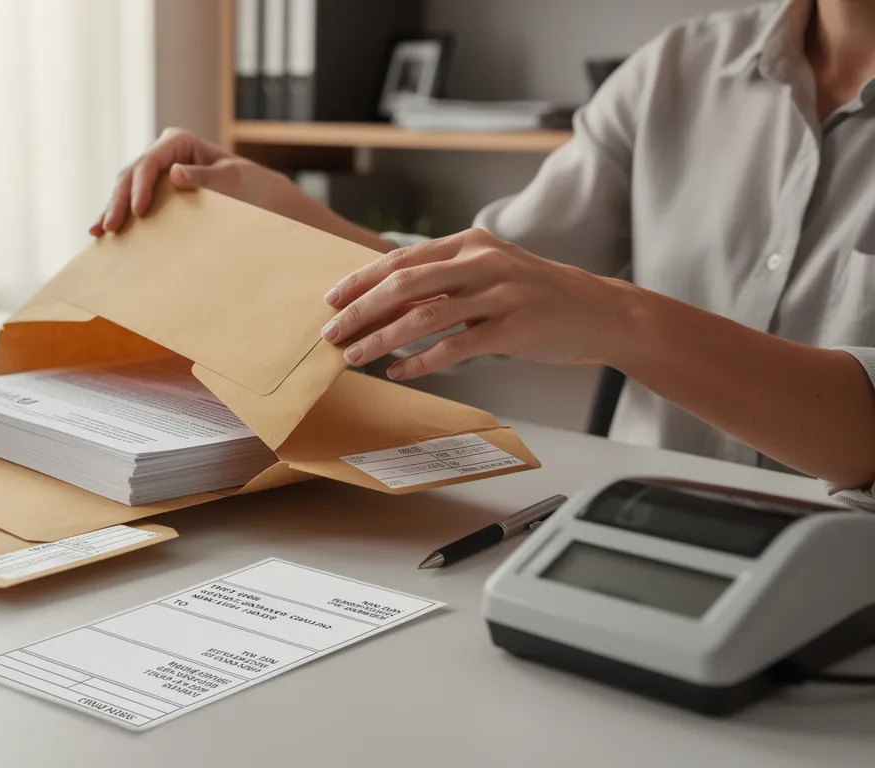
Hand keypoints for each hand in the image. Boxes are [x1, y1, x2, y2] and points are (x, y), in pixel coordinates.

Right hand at [90, 127, 292, 235]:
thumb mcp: (230, 179)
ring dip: (111, 209)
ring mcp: (155, 170)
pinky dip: (117, 214)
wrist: (252, 193)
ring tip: (98, 231)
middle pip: (131, 175)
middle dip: (118, 201)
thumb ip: (205, 177)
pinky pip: (130, 200)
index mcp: (178, 142)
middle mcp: (162, 152)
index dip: (140, 187)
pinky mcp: (153, 188)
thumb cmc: (244, 183)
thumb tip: (174, 173)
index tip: (139, 212)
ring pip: (124, 187)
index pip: (150, 162)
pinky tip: (100, 231)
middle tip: (110, 227)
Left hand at [319, 228, 638, 378]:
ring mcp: (499, 293)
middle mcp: (482, 261)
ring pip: (423, 316)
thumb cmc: (537, 295)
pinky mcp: (512, 327)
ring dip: (382, 339)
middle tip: (330, 332)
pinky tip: (398, 371)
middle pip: (404, 283)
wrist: (599, 311)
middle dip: (360, 310)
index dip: (362, 279)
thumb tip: (388, 297)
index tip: (332, 299)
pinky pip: (454, 347)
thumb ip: (445, 279)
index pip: (403, 258)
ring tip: (354, 356)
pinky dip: (420, 361)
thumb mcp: (490, 272)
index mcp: (471, 243)